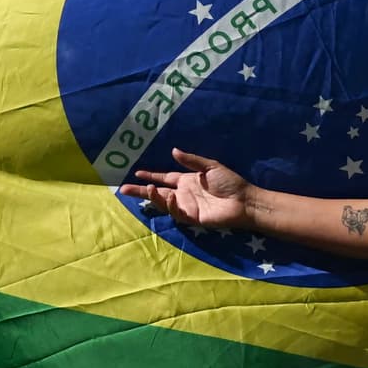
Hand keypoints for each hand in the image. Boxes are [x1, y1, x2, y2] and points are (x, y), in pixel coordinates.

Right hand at [125, 149, 251, 230]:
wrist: (244, 200)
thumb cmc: (230, 182)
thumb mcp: (210, 167)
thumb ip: (191, 161)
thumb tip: (173, 150)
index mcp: (187, 181)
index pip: (164, 178)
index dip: (151, 176)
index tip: (136, 174)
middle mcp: (184, 194)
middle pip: (157, 192)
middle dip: (141, 191)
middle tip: (123, 190)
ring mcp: (187, 206)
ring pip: (163, 203)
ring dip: (154, 197)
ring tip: (147, 189)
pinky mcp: (192, 217)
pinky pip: (176, 212)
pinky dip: (170, 205)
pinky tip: (168, 196)